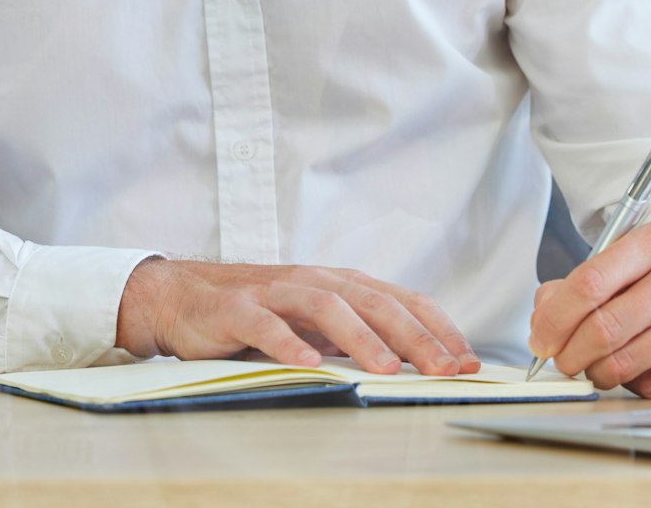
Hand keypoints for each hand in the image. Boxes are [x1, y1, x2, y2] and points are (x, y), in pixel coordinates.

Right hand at [115, 258, 480, 376]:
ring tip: (388, 368)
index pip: (401, 300)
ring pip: (327, 307)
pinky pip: (267, 324)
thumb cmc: (258, 310)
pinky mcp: (238, 309)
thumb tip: (418, 361)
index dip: (438, 328)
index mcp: (340, 284)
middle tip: (445, 369)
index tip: (467, 360)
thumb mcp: (316, 321)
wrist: (182, 297)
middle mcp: (314, 280)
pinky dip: (289, 343)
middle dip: (414, 337)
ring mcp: (276, 291)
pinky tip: (308, 364)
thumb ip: (358, 334)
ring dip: (361, 338)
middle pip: (373, 302)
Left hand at [526, 220, 650, 397]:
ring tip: (598, 365)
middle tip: (561, 361)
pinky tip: (641, 368)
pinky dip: (634, 384)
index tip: (540, 338)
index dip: (555, 317)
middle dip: (569, 353)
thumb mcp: (631, 263)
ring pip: (625, 362)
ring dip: (598, 372)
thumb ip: (580, 284)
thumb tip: (543, 321)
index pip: (590, 282)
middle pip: (605, 326)